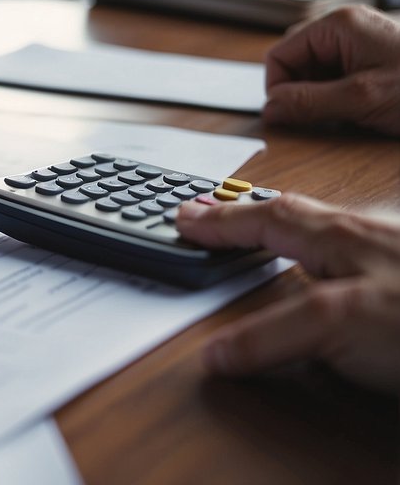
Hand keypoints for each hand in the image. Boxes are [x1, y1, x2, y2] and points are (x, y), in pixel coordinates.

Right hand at [177, 193, 399, 392]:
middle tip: (217, 213)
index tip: (186, 219)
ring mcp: (394, 256)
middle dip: (251, 213)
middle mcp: (368, 238)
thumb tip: (218, 352)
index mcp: (341, 238)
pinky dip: (335, 250)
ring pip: (331, 228)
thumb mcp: (341, 322)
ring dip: (291, 226)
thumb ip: (274, 335)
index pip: (263, 221)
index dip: (220, 223)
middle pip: (296, 213)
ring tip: (269, 228)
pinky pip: (363, 250)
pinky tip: (343, 268)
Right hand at [263, 5, 399, 135]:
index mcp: (339, 24)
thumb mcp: (361, 99)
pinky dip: (337, 98)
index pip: (280, 54)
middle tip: (318, 119)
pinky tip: (355, 112)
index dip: (277, 87)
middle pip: (295, 62)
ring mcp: (359, 43)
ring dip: (319, 98)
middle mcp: (346, 28)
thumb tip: (270, 109)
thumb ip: (310, 103)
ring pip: (314, 73)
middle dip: (300, 93)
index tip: (285, 116)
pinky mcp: (370, 59)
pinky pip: (335, 77)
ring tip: (345, 116)